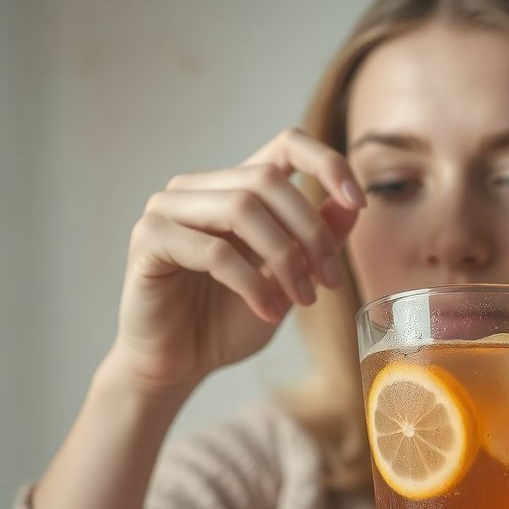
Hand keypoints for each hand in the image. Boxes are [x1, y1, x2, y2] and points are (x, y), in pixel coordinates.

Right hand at [107, 128, 364, 394]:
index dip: (327, 162)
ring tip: (301, 300)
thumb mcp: (288, 280)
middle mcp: (199, 188)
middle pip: (269, 179)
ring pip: (242, 208)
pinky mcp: (149, 240)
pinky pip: (212, 250)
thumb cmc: (227, 321)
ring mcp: (168, 209)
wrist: (177, 365)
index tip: (358, 201)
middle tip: (330, 281)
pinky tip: (267, 311)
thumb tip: (353, 204)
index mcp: (236, 187)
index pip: (286, 143)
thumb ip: (316, 240)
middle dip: (311, 231)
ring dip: (284, 257)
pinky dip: (250, 282)